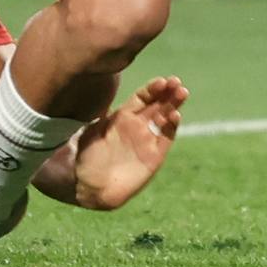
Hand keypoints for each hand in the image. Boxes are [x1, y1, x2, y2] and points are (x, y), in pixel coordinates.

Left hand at [35, 77, 188, 209]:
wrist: (87, 186)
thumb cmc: (84, 156)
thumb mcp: (89, 128)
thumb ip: (96, 111)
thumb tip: (96, 85)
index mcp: (122, 117)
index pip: (142, 98)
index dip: (152, 89)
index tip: (162, 81)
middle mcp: (137, 127)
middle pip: (157, 105)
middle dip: (168, 93)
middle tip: (177, 82)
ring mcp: (146, 141)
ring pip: (165, 119)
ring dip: (174, 106)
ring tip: (182, 93)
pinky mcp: (153, 157)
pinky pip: (165, 140)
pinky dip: (171, 127)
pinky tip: (175, 116)